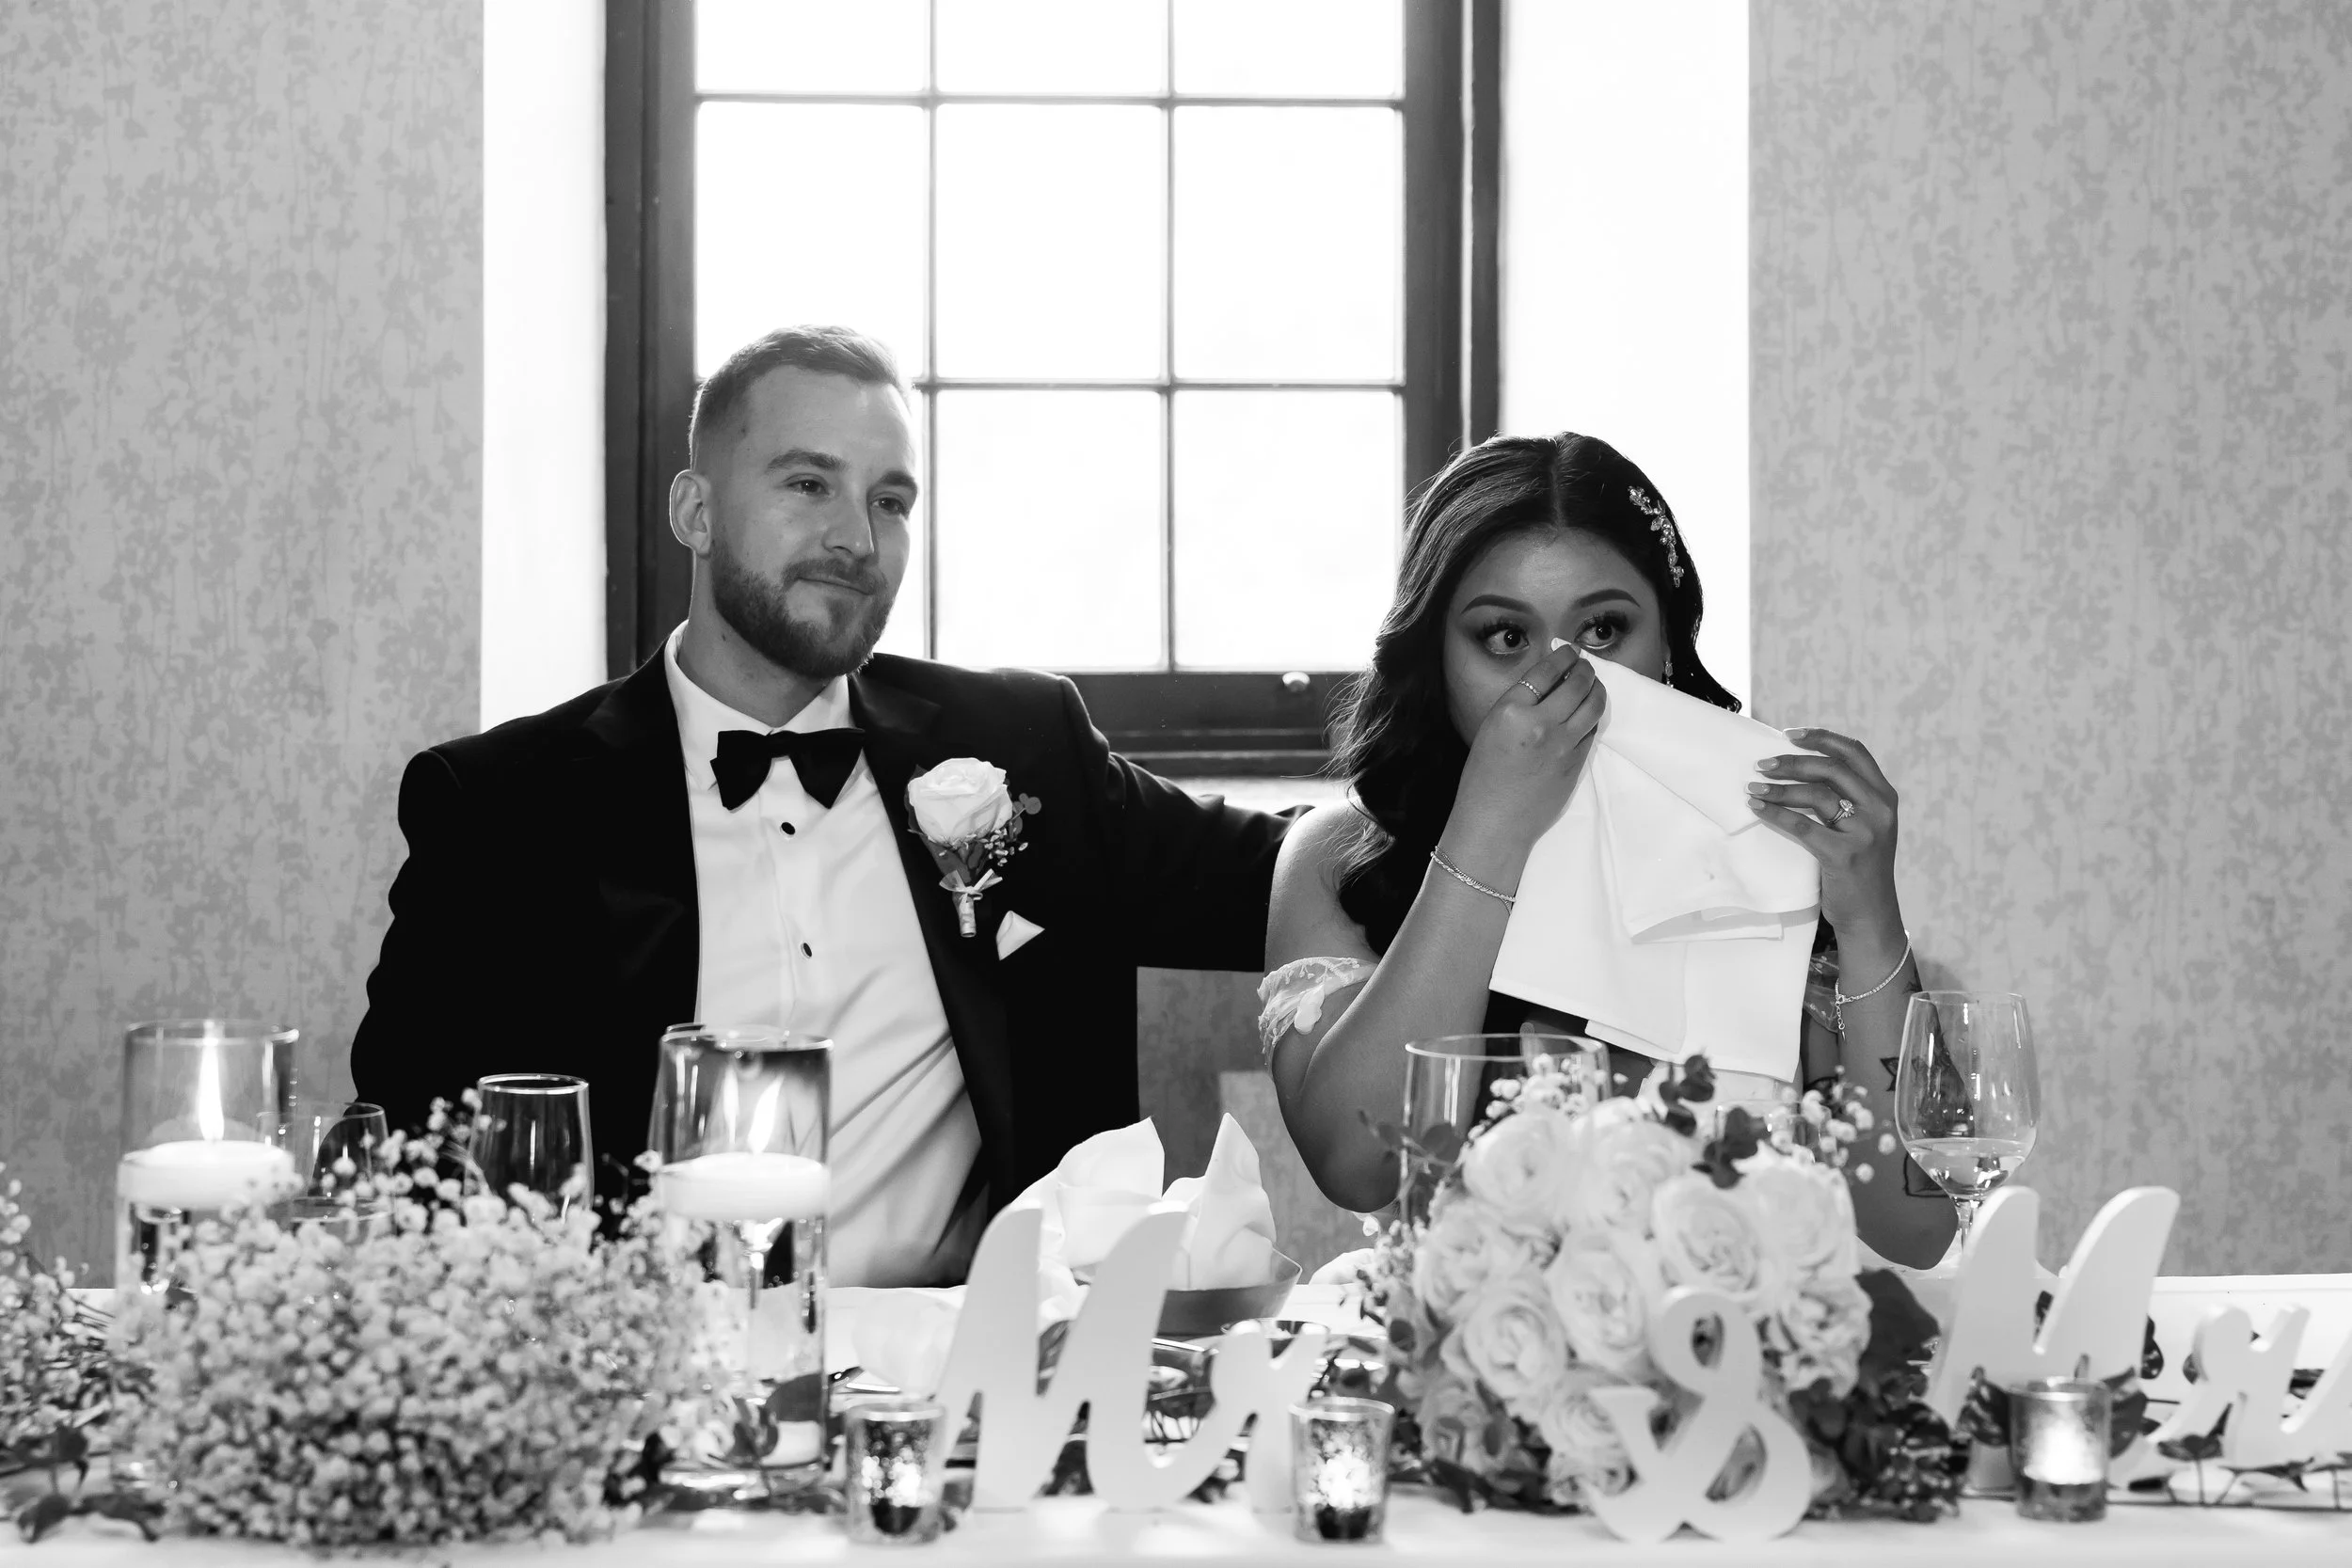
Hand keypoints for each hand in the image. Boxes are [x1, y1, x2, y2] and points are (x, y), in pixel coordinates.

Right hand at [1443, 644, 1605, 885]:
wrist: (1495, 822)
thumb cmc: (1483, 778)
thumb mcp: (1490, 730)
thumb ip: (1517, 705)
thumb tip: (1546, 682)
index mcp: (1511, 710)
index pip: (1546, 671)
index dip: (1562, 656)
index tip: (1568, 651)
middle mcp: (1540, 723)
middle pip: (1576, 683)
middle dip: (1585, 669)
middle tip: (1585, 665)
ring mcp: (1563, 744)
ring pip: (1593, 704)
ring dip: (1596, 688)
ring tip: (1593, 684)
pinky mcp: (1577, 762)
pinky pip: (1592, 730)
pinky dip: (1592, 716)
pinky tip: (1588, 713)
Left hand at [1747, 727, 1901, 935]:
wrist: (1870, 914)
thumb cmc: (1858, 868)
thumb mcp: (1865, 827)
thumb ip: (1848, 800)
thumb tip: (1799, 768)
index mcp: (1884, 797)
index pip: (1855, 752)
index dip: (1821, 738)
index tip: (1789, 734)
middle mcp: (1879, 810)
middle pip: (1831, 769)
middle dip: (1792, 762)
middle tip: (1762, 764)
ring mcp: (1864, 832)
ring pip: (1816, 795)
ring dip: (1779, 788)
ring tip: (1753, 787)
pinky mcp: (1844, 855)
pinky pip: (1803, 826)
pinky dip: (1776, 814)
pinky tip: (1757, 808)